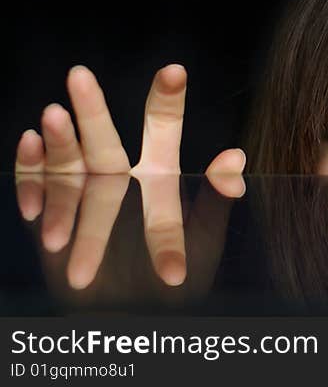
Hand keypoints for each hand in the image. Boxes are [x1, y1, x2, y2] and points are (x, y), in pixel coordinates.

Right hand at [14, 64, 246, 288]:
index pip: (162, 131)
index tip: (174, 71)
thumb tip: (235, 158)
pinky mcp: (53, 224)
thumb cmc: (183, 277)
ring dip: (58, 144)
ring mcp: (84, 201)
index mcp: (159, 176)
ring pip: (68, 165)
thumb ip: (217, 197)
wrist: (141, 320)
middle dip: (93, 111)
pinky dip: (30, 178)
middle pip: (104, 142)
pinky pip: (38, 194)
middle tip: (80, 75)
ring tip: (50, 118)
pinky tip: (28, 149)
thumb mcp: (207, 237)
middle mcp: (119, 180)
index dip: (167, 101)